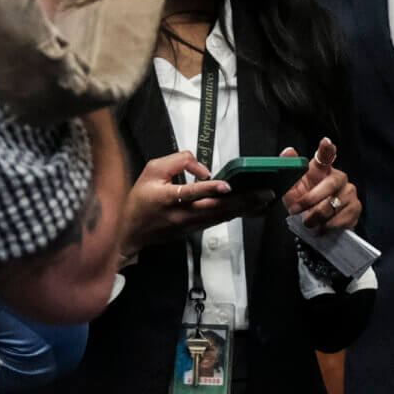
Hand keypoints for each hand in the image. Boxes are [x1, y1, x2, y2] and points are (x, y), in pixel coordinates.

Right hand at [120, 151, 259, 255]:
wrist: (129, 231)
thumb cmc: (139, 200)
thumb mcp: (152, 170)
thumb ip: (178, 161)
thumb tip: (203, 168)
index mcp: (167, 198)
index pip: (190, 193)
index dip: (209, 189)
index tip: (226, 185)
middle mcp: (180, 215)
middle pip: (215, 207)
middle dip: (241, 200)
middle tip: (263, 193)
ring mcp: (188, 225)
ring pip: (220, 216)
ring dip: (243, 208)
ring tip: (262, 199)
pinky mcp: (193, 230)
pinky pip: (217, 220)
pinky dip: (234, 213)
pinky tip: (248, 207)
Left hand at [280, 139, 359, 231]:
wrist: (315, 223)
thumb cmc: (304, 202)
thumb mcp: (291, 190)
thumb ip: (289, 172)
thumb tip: (289, 151)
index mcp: (321, 170)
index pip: (326, 156)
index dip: (326, 149)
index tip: (325, 142)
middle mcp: (339, 178)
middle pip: (330, 184)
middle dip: (311, 199)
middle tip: (297, 209)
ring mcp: (349, 192)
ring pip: (334, 204)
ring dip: (317, 217)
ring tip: (308, 222)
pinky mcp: (355, 208)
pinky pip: (342, 218)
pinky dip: (329, 225)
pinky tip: (322, 226)